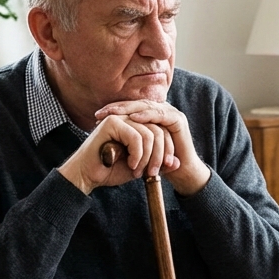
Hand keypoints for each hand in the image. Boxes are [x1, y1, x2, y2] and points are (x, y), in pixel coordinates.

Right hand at [58, 114, 164, 194]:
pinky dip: (138, 154)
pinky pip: (136, 136)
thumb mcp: (141, 167)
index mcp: (136, 125)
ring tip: (139, 170)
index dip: (168, 149)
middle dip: (160, 155)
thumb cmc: (111, 171)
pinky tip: (132, 164)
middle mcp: (129, 118)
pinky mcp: (112, 122)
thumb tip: (179, 163)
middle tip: (152, 173)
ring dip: (148, 157)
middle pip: (159, 131)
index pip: (162, 130)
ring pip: (150, 134)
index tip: (167, 166)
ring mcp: (120, 117)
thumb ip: (158, 163)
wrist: (87, 176)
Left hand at [94, 100, 210, 194]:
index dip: (114, 110)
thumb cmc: (158, 162)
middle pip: (136, 104)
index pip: (130, 108)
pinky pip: (160, 114)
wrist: (181, 173)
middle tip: (101, 113)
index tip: (97, 116)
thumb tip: (103, 131)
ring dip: (128, 109)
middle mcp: (160, 111)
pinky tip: (134, 118)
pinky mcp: (178, 120)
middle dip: (117, 108)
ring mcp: (170, 113)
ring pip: (146, 106)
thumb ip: (127, 139)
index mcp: (151, 115)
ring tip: (114, 113)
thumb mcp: (138, 149)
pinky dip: (147, 116)